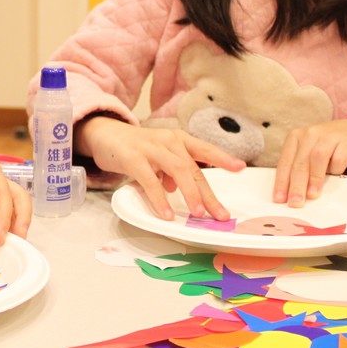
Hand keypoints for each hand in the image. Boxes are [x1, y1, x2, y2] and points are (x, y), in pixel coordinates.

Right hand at [75, 116, 244, 219]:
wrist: (105, 133)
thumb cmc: (137, 147)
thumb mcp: (160, 155)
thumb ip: (172, 171)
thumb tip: (179, 190)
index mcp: (178, 139)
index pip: (205, 149)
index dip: (223, 158)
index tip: (240, 168)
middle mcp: (168, 141)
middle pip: (193, 168)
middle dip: (208, 194)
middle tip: (220, 214)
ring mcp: (151, 148)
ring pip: (177, 171)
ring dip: (190, 194)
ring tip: (198, 214)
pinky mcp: (133, 158)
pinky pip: (150, 181)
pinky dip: (160, 199)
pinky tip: (166, 213)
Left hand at [273, 118, 346, 206]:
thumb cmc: (326, 148)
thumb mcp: (308, 154)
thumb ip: (300, 170)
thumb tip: (291, 196)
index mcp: (294, 138)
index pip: (285, 163)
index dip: (281, 182)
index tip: (279, 199)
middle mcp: (309, 135)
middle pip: (300, 163)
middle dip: (296, 185)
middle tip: (295, 202)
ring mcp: (327, 137)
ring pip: (317, 158)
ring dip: (313, 179)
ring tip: (311, 196)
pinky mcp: (345, 142)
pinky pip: (338, 159)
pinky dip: (335, 171)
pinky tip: (335, 179)